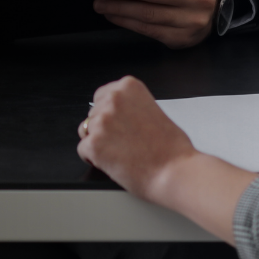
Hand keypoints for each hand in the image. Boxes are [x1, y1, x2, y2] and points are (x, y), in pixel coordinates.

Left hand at [77, 75, 255, 244]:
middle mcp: (113, 100)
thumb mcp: (153, 110)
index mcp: (128, 87)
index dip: (110, 114)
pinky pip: (83, 150)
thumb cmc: (172, 148)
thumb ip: (132, 106)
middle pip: (92, 113)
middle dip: (103, 128)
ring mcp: (101, 121)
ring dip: (98, 142)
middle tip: (123, 142)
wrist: (175, 171)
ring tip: (121, 152)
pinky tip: (113, 162)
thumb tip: (118, 113)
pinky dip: (94, 159)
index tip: (118, 124)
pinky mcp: (94, 144)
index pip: (102, 96)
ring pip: (85, 131)